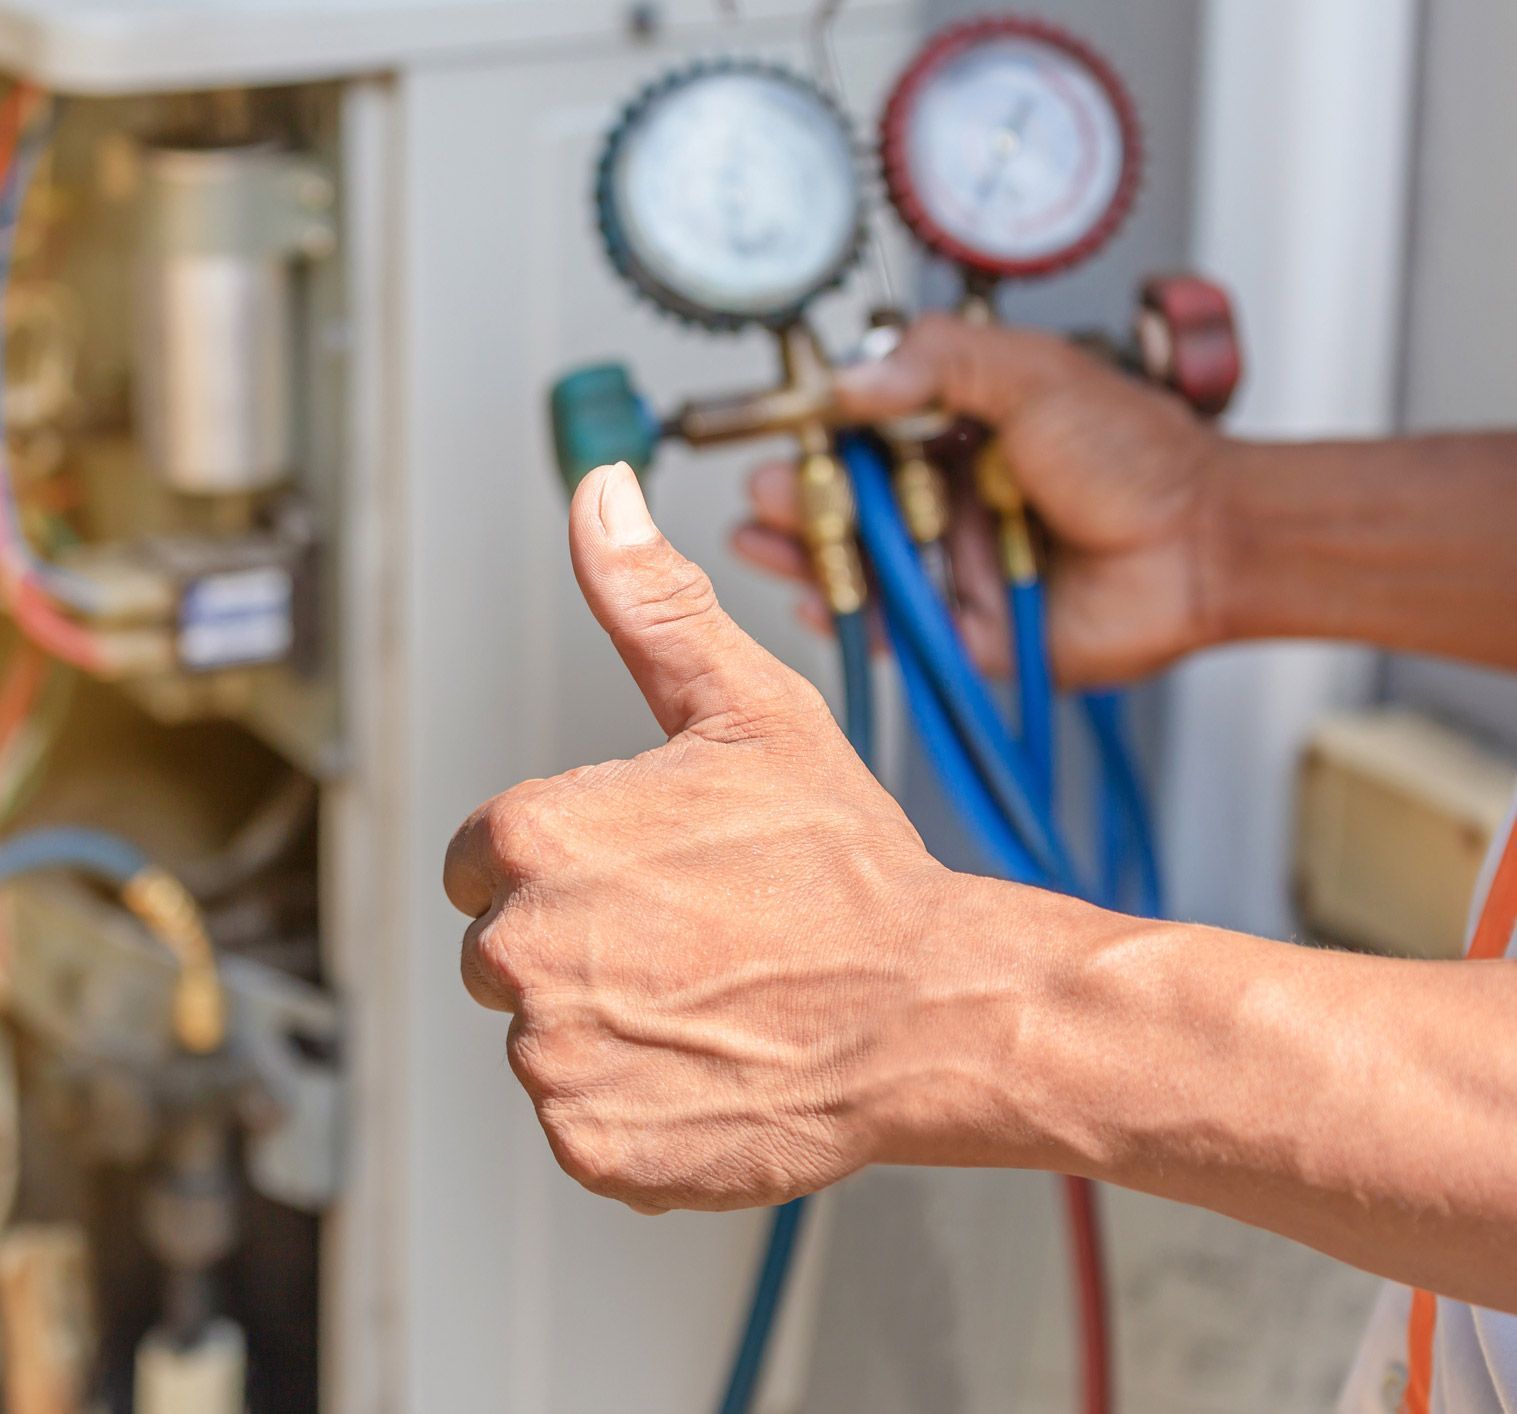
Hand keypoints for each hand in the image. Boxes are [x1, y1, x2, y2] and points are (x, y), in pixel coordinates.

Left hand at [444, 463, 951, 1213]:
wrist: (928, 1010)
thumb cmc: (845, 866)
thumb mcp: (749, 710)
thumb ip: (650, 604)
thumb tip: (600, 496)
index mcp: (534, 840)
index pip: (481, 860)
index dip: (568, 862)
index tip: (645, 873)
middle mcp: (522, 951)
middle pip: (506, 949)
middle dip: (580, 941)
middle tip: (694, 933)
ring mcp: (556, 1059)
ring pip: (546, 1035)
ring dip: (611, 1023)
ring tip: (712, 995)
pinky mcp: (594, 1144)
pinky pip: (584, 1117)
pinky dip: (635, 1100)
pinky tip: (711, 1060)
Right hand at [733, 314, 1228, 687]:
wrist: (1203, 542)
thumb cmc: (1135, 454)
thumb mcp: (1032, 373)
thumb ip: (939, 363)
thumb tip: (849, 379)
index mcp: (963, 433)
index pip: (868, 432)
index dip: (819, 435)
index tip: (778, 431)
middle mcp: (951, 501)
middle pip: (852, 504)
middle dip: (798, 499)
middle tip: (761, 492)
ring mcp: (956, 567)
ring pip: (864, 566)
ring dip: (807, 554)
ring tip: (760, 539)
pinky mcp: (969, 631)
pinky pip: (895, 630)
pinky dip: (849, 619)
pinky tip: (811, 596)